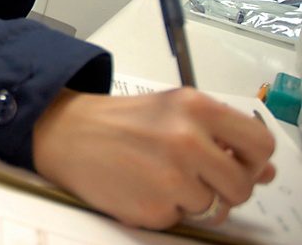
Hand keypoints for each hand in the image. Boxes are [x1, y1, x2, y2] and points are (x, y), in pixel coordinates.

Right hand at [32, 88, 275, 229]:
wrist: (63, 132)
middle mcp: (187, 140)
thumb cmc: (119, 122)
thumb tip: (266, 171)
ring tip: (159, 180)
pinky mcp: (153, 209)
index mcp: (196, 107)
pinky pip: (180, 221)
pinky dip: (164, 211)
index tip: (237, 164)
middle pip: (241, 186)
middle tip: (194, 177)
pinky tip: (140, 189)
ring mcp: (171, 178)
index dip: (253, 161)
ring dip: (192, 202)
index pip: (260, 145)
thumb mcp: (172, 111)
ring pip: (214, 209)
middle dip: (223, 188)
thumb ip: (220, 137)